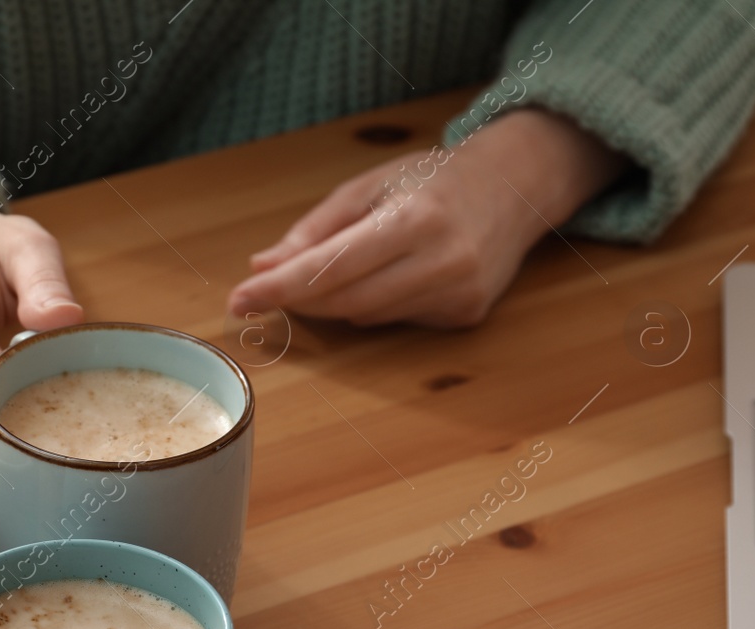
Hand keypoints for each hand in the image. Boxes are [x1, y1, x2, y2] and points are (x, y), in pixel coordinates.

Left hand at [230, 108, 624, 327]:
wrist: (515, 187)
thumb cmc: (434, 180)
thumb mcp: (370, 187)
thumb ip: (315, 230)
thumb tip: (262, 267)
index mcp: (414, 219)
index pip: (330, 267)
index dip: (280, 289)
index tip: (239, 300)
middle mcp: (442, 261)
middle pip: (344, 301)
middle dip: (300, 298)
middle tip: (267, 290)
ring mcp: (458, 293)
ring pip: (366, 317)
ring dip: (338, 302)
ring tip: (349, 265)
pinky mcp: (466, 315)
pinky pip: (396, 322)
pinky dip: (377, 305)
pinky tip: (396, 276)